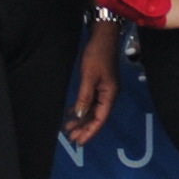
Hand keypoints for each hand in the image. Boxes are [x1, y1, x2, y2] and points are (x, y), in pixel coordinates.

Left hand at [66, 20, 122, 145]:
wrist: (104, 36)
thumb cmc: (97, 55)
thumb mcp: (89, 76)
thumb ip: (84, 97)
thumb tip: (79, 115)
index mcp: (110, 94)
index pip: (101, 118)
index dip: (90, 131)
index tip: (79, 142)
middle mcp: (109, 94)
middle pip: (97, 117)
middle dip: (85, 128)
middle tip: (71, 138)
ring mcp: (105, 89)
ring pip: (93, 110)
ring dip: (82, 119)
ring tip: (68, 128)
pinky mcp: (99, 84)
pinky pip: (90, 102)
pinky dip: (82, 109)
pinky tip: (71, 113)